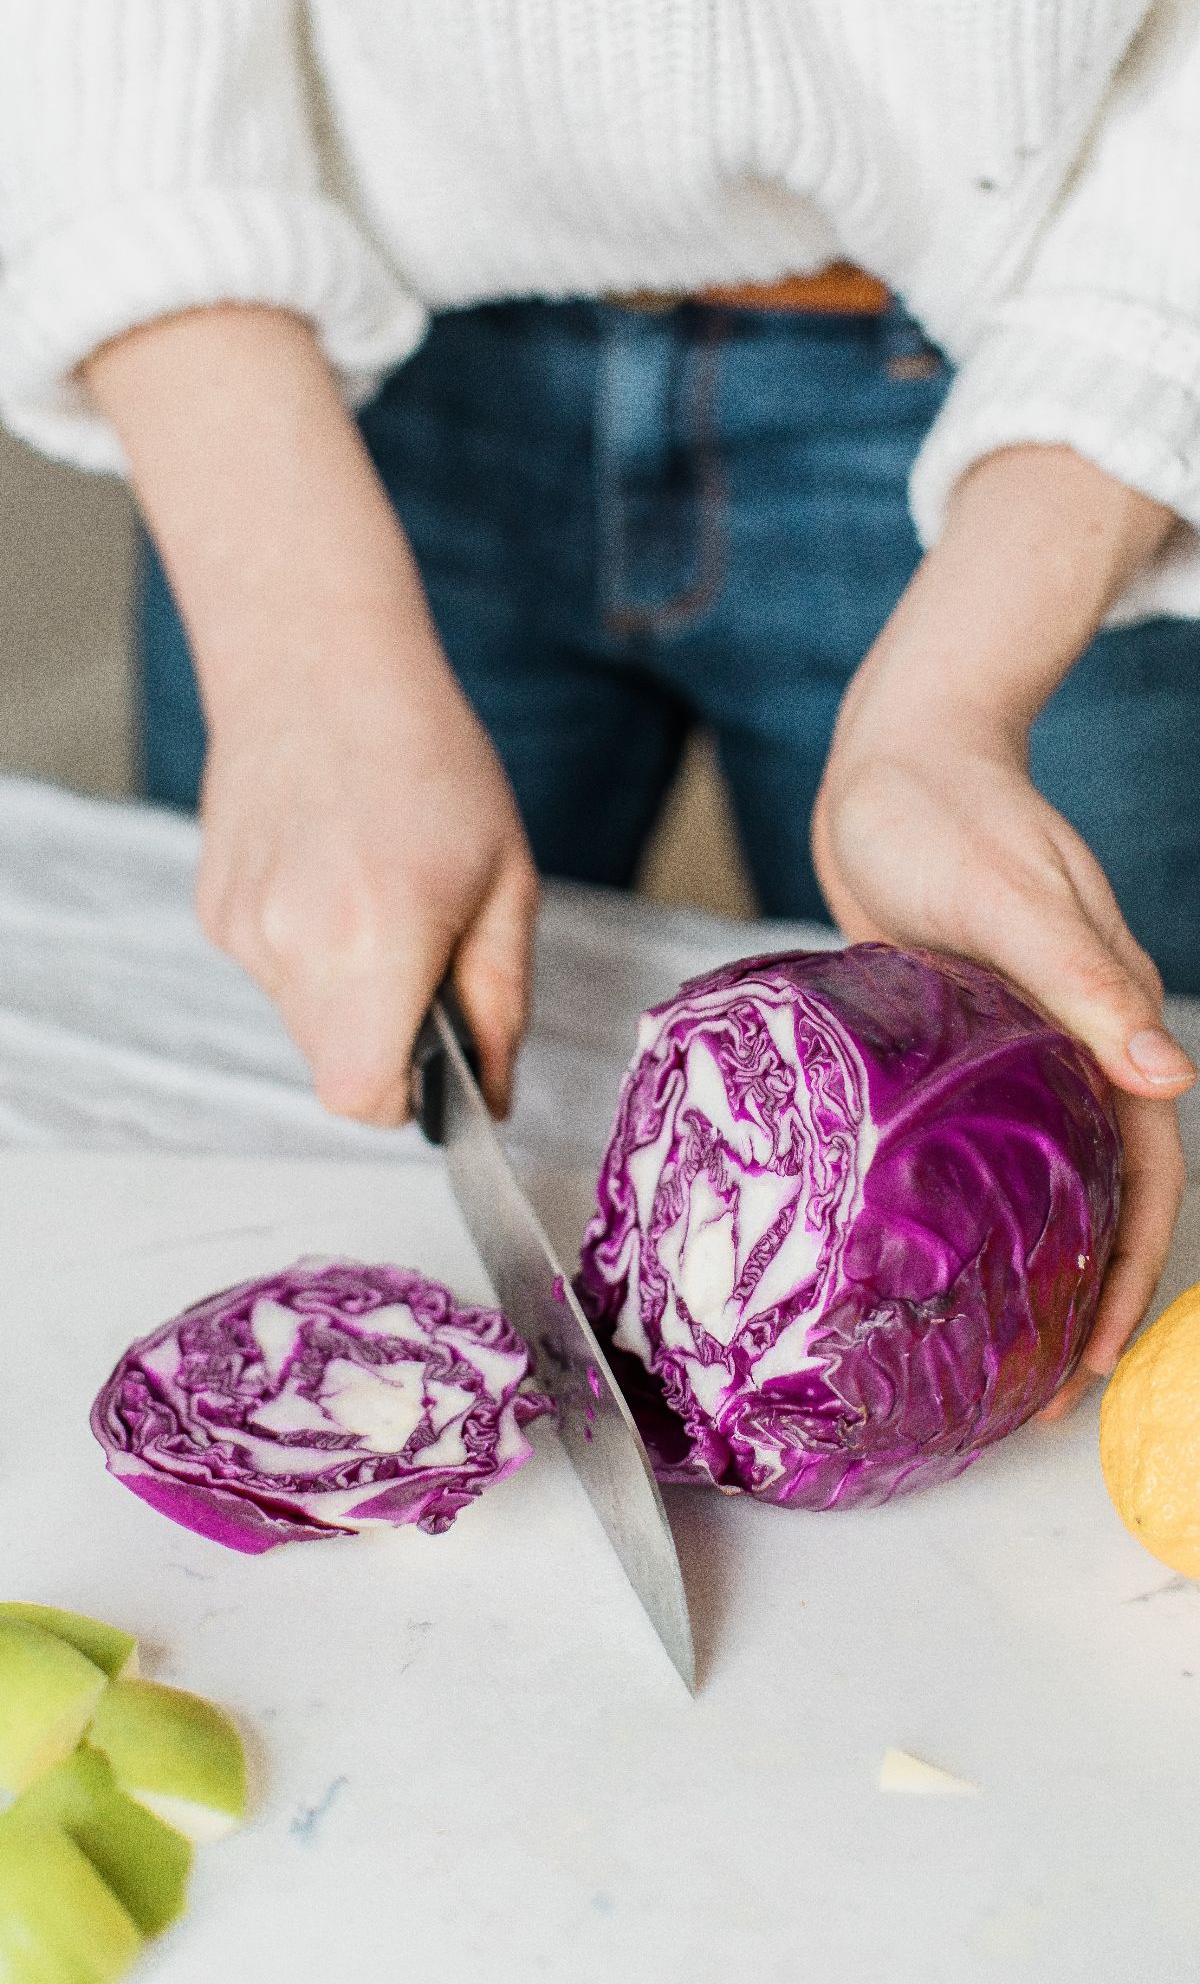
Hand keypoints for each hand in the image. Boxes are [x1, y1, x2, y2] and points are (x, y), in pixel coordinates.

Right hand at [196, 648, 537, 1125]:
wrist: (319, 668)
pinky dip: (310, 952)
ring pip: (305, 1022)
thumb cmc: (428, 762)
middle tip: (423, 954)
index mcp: (378, 936)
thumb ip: (501, 1003)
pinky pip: (275, 973)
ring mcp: (242, 929)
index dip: (406, 1098)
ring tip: (375, 898)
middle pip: (335, 1068)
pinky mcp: (215, 912)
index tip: (438, 1063)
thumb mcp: (506, 882)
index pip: (362, 1095)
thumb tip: (493, 1095)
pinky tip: (332, 877)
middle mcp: (294, 943)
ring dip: (349, 993)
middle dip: (387, 1041)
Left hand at [812, 713, 1193, 1418]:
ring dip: (1035, 1252)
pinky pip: (983, 1131)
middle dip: (1089, 1288)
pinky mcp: (959, 1033)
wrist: (893, 757)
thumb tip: (1165, 1072)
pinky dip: (976, 1192)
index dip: (1134, 1260)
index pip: (1146, 1161)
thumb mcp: (1010, 890)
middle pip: (1105, 1184)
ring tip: (994, 1345)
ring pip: (1045, 1167)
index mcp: (1107, 1010)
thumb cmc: (946, 810)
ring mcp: (1017, 1038)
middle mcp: (1073, 1036)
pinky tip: (934, 1242)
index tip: (1098, 1351)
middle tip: (1043, 1392)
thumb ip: (1081, 977)